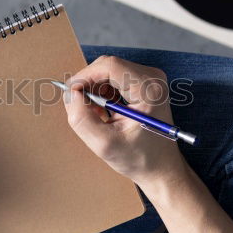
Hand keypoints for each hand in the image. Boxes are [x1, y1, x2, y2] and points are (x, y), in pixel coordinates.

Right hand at [63, 55, 190, 191]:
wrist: (161, 167)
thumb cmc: (140, 158)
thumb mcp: (105, 144)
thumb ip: (82, 119)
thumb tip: (70, 94)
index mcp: (149, 90)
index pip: (109, 66)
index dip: (85, 76)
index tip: (71, 94)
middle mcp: (152, 78)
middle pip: (107, 66)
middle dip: (88, 85)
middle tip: (81, 108)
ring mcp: (149, 79)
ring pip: (108, 71)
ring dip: (94, 90)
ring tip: (96, 116)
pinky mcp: (143, 83)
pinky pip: (113, 78)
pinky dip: (102, 93)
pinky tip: (104, 113)